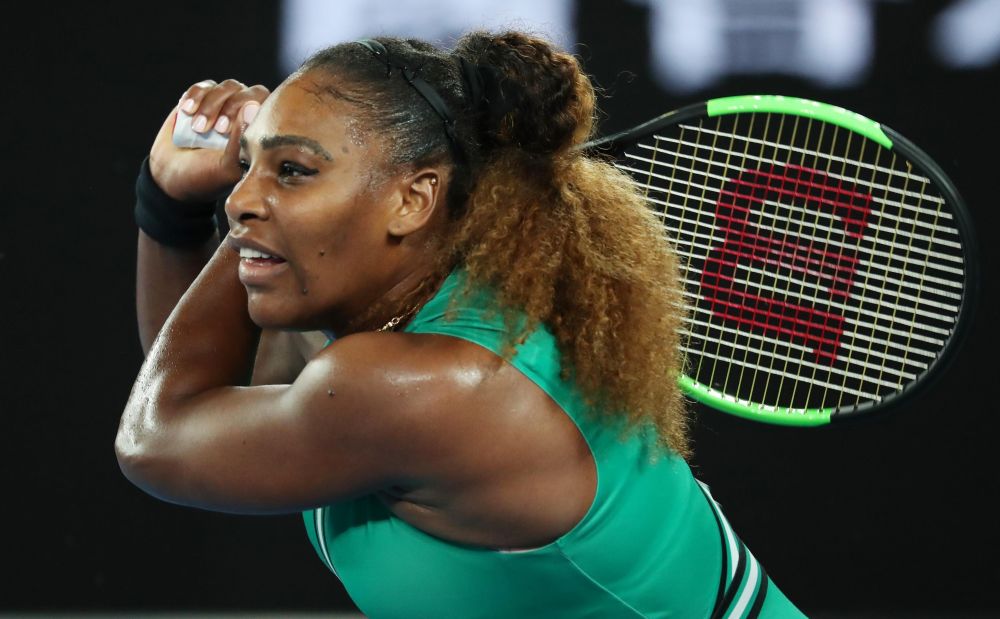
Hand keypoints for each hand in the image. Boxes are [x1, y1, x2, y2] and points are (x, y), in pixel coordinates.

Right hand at [149, 79, 269, 202]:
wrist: (174, 175)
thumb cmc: (207, 176)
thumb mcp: (227, 166)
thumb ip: (241, 139)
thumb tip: (253, 106)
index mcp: (260, 132)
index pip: (268, 107)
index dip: (248, 112)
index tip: (224, 131)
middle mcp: (247, 115)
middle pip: (248, 92)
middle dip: (228, 108)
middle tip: (213, 129)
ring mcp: (226, 105)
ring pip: (227, 87)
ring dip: (210, 104)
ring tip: (197, 127)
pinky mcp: (204, 98)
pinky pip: (204, 86)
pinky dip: (194, 96)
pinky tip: (186, 111)